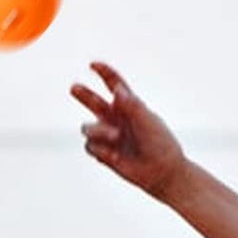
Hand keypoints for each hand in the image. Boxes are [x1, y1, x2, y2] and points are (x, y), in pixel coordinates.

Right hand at [70, 61, 186, 200]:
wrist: (163, 173)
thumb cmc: (160, 145)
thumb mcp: (149, 121)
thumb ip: (133, 105)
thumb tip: (118, 90)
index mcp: (128, 105)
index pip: (113, 84)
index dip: (103, 72)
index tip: (93, 65)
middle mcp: (114, 118)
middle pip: (91, 101)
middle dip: (82, 94)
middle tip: (74, 88)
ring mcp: (107, 135)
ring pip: (87, 127)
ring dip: (98, 130)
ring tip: (115, 136)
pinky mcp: (103, 153)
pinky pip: (90, 147)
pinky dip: (101, 150)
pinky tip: (115, 156)